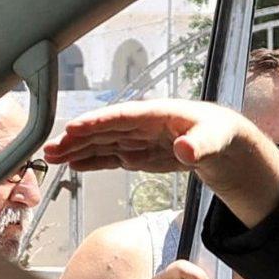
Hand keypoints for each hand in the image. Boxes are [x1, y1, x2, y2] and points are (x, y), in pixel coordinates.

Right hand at [43, 99, 278, 226]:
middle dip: (77, 138)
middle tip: (50, 149)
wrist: (228, 145)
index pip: (122, 116)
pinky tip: (75, 165)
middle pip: (105, 130)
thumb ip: (200, 145)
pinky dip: (94, 161)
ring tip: (52, 157)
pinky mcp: (142, 154)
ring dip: (79, 150)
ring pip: (104, 144)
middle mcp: (144, 125)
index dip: (97, 122)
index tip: (73, 128)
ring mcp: (141, 139)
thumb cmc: (223, 134)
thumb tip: (184, 149)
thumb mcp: (216, 140)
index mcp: (159, 114)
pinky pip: (113, 157)